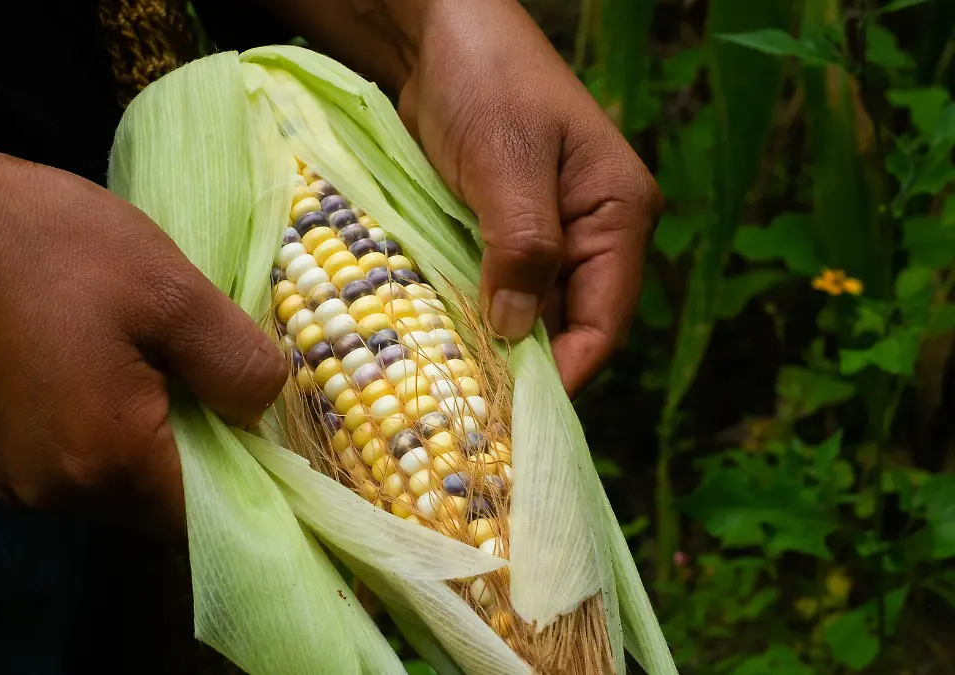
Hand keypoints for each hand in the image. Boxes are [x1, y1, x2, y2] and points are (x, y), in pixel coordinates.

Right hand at [0, 155, 287, 529]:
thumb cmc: (59, 247)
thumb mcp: (174, 291)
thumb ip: (236, 364)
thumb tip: (261, 412)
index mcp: (105, 463)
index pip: (211, 509)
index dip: (247, 465)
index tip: (250, 407)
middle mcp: (59, 496)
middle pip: (166, 503)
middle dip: (201, 445)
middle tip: (202, 366)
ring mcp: (21, 483)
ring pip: (126, 485)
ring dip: (156, 437)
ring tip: (152, 359)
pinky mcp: (2, 461)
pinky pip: (86, 466)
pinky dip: (114, 431)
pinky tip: (111, 369)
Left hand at [395, 0, 662, 396]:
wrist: (443, 35)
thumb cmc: (488, 83)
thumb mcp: (507, 163)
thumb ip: (523, 247)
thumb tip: (515, 333)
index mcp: (619, 215)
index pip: (604, 320)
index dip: (566, 373)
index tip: (514, 414)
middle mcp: (592, 233)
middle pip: (567, 326)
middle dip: (524, 369)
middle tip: (470, 414)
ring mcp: (546, 234)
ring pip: (527, 313)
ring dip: (491, 346)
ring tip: (448, 390)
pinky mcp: (502, 232)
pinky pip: (494, 289)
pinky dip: (468, 316)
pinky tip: (435, 343)